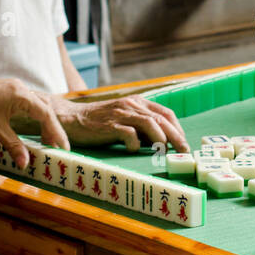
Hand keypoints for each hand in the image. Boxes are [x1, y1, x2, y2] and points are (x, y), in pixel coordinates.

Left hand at [0, 74, 67, 168]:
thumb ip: (13, 145)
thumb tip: (26, 163)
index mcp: (21, 95)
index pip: (46, 114)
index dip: (56, 132)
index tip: (62, 148)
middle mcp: (20, 88)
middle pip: (45, 108)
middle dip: (52, 128)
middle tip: (57, 147)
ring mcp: (12, 88)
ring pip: (36, 104)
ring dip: (44, 121)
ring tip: (46, 140)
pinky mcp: (5, 91)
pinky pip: (27, 103)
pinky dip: (33, 116)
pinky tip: (31, 126)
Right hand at [54, 95, 189, 152]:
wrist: (70, 119)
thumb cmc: (99, 122)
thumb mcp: (124, 119)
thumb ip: (141, 127)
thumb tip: (161, 142)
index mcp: (137, 102)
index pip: (165, 113)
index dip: (178, 128)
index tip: (184, 143)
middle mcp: (131, 105)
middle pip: (161, 119)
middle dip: (176, 136)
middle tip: (184, 151)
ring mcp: (120, 114)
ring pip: (150, 124)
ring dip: (162, 139)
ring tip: (165, 152)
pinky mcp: (109, 125)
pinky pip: (129, 134)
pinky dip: (136, 144)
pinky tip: (134, 150)